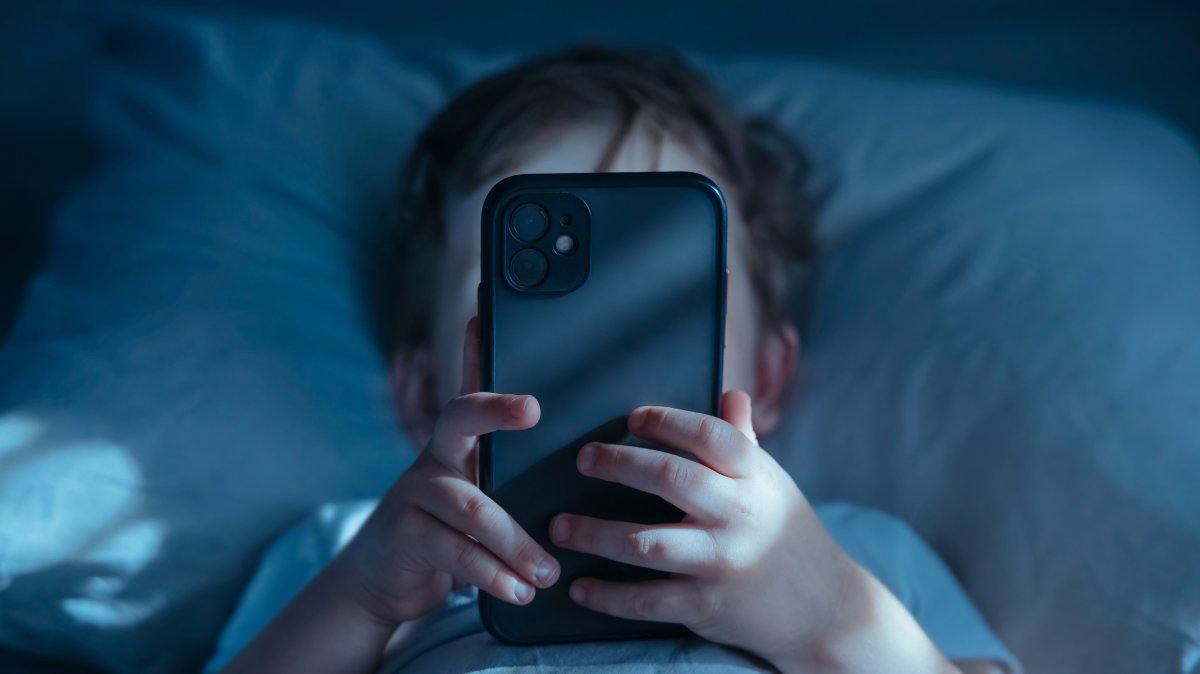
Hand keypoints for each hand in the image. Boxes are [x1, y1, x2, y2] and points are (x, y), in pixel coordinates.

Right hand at [330, 317, 559, 625]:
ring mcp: (415, 495)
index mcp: (459, 445)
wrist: (384, 580)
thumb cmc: (450, 534)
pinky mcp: (405, 535)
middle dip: (495, 406)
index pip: (472, 390)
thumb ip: (512, 479)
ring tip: (548, 572)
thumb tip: (582, 463)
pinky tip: (520, 592)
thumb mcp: (481, 500)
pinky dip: (493, 575)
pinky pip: (456, 551)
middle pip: (459, 416)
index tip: (484, 316)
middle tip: (533, 408)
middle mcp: (435, 458)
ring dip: (517, 543)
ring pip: (472, 506)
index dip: (476, 351)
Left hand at [549, 390, 857, 666]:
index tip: (631, 418)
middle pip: (672, 479)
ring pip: (646, 543)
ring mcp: (721, 563)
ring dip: (595, 534)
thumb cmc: (789, 534)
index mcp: (755, 477)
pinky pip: (647, 600)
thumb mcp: (773, 485)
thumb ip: (743, 442)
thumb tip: (731, 394)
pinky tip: (579, 587)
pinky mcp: (707, 607)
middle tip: (582, 458)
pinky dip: (608, 596)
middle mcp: (739, 516)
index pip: (710, 436)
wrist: (826, 610)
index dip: (667, 422)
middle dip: (620, 464)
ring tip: (558, 527)